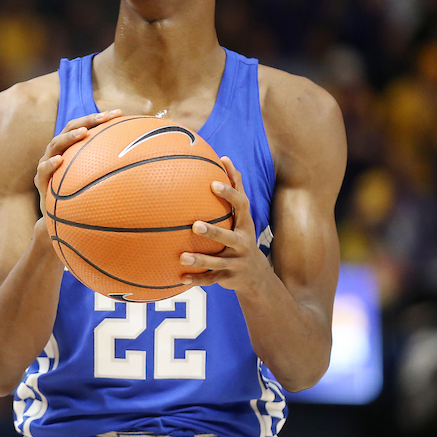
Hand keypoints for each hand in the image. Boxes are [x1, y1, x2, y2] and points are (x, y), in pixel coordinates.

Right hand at [35, 109, 121, 217]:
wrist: (58, 218)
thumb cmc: (79, 195)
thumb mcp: (95, 179)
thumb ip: (109, 168)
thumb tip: (141, 158)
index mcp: (71, 147)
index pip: (85, 125)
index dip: (100, 118)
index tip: (119, 113)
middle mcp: (58, 151)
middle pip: (69, 128)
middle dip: (87, 121)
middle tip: (104, 117)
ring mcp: (47, 164)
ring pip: (55, 144)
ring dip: (69, 137)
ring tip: (83, 133)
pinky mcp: (40, 180)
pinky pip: (43, 170)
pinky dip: (50, 164)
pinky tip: (60, 160)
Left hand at [180, 157, 270, 293]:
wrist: (256, 275)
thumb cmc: (241, 235)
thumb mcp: (242, 215)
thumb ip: (235, 189)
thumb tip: (224, 157)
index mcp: (245, 224)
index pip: (241, 207)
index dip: (230, 194)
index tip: (214, 183)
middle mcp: (243, 243)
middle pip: (229, 237)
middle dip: (214, 232)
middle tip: (195, 225)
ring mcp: (236, 262)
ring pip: (217, 261)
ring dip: (200, 259)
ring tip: (182, 256)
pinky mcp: (227, 277)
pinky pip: (210, 279)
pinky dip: (196, 279)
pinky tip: (180, 277)